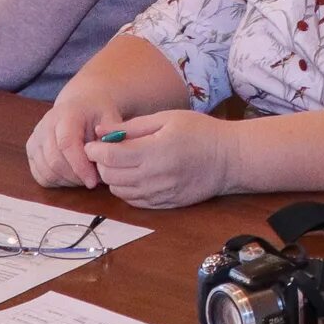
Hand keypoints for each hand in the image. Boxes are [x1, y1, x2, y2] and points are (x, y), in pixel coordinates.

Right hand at [26, 92, 113, 187]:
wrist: (82, 105)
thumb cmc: (97, 113)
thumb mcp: (111, 119)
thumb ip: (110, 139)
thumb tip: (106, 159)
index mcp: (66, 114)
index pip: (67, 144)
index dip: (80, 166)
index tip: (93, 181)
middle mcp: (46, 125)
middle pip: (54, 161)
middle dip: (76, 177)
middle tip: (93, 180)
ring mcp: (36, 138)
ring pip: (47, 172)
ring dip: (67, 181)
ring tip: (84, 176)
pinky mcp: (31, 150)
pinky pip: (40, 176)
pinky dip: (57, 182)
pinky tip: (71, 176)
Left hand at [83, 109, 231, 208]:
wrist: (229, 159)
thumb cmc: (200, 132)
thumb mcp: (167, 118)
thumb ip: (132, 127)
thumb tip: (101, 131)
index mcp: (154, 151)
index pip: (110, 157)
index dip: (95, 150)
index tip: (93, 143)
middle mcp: (155, 176)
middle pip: (111, 176)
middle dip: (101, 164)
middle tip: (106, 152)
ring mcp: (160, 194)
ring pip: (119, 192)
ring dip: (113, 178)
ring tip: (121, 163)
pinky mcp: (165, 204)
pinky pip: (134, 202)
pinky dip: (127, 190)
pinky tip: (134, 176)